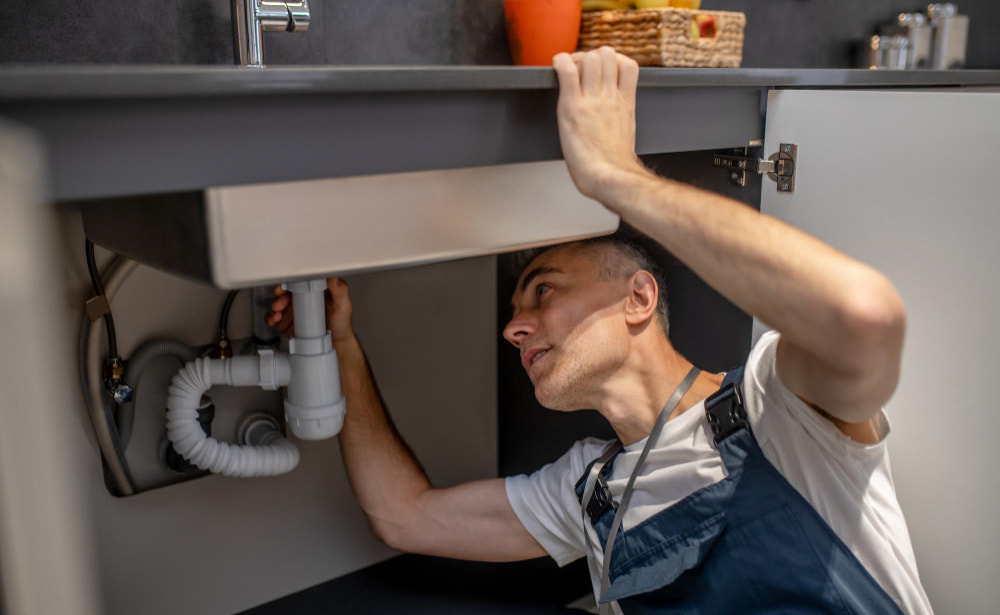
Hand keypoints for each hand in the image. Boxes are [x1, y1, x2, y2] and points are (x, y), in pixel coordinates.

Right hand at [266, 277, 355, 344]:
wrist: (336, 343)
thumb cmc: (341, 322)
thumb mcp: (343, 304)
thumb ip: (340, 289)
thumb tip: (333, 275)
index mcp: (312, 290)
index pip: (297, 281)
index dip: (289, 282)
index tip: (286, 286)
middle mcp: (301, 298)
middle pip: (284, 292)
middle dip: (279, 296)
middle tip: (280, 302)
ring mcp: (292, 310)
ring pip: (276, 304)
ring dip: (273, 307)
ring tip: (278, 313)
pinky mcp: (286, 322)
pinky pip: (273, 318)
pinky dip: (270, 318)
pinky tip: (274, 320)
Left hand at [552, 47, 645, 204]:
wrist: (609, 177)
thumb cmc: (614, 167)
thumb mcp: (626, 135)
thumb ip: (620, 120)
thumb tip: (614, 123)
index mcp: (625, 104)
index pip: (629, 65)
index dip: (614, 60)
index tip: (602, 69)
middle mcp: (610, 97)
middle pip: (608, 55)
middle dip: (592, 56)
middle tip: (580, 70)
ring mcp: (592, 100)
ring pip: (590, 58)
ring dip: (577, 59)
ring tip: (569, 71)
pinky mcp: (572, 107)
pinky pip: (567, 71)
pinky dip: (560, 62)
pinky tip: (556, 67)